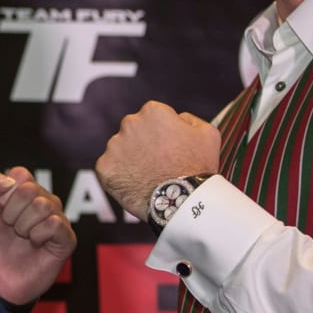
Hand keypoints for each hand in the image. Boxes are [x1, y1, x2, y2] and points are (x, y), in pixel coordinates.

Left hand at [0, 167, 75, 306]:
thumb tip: (7, 179)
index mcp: (22, 189)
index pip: (20, 174)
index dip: (4, 195)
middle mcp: (42, 199)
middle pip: (30, 190)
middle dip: (11, 213)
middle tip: (10, 228)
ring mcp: (56, 217)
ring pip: (43, 206)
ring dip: (23, 226)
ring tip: (22, 237)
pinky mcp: (66, 238)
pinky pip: (55, 224)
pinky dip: (37, 236)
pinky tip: (35, 245)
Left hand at [95, 100, 220, 219]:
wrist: (182, 201)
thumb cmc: (198, 166)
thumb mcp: (208, 133)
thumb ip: (189, 119)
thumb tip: (178, 117)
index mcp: (153, 111)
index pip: (153, 117)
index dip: (162, 133)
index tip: (169, 148)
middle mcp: (130, 123)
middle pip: (134, 130)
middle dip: (143, 143)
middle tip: (158, 163)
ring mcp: (114, 146)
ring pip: (120, 149)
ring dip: (130, 158)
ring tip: (148, 176)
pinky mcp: (104, 167)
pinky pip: (109, 168)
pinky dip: (119, 176)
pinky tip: (136, 184)